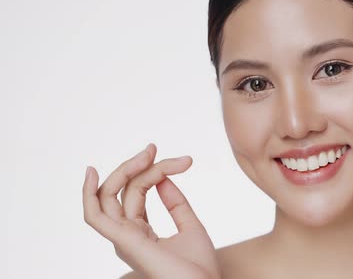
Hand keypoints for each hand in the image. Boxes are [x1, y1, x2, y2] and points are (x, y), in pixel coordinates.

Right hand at [82, 144, 219, 278]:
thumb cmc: (200, 268)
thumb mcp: (190, 226)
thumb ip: (176, 204)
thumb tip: (164, 179)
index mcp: (140, 232)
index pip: (138, 192)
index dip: (154, 170)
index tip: (182, 160)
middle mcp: (126, 235)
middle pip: (124, 190)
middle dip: (139, 166)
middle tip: (155, 149)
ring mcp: (122, 239)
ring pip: (110, 195)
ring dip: (126, 170)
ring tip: (147, 154)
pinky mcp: (123, 241)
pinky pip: (95, 216)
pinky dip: (88, 194)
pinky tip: (92, 173)